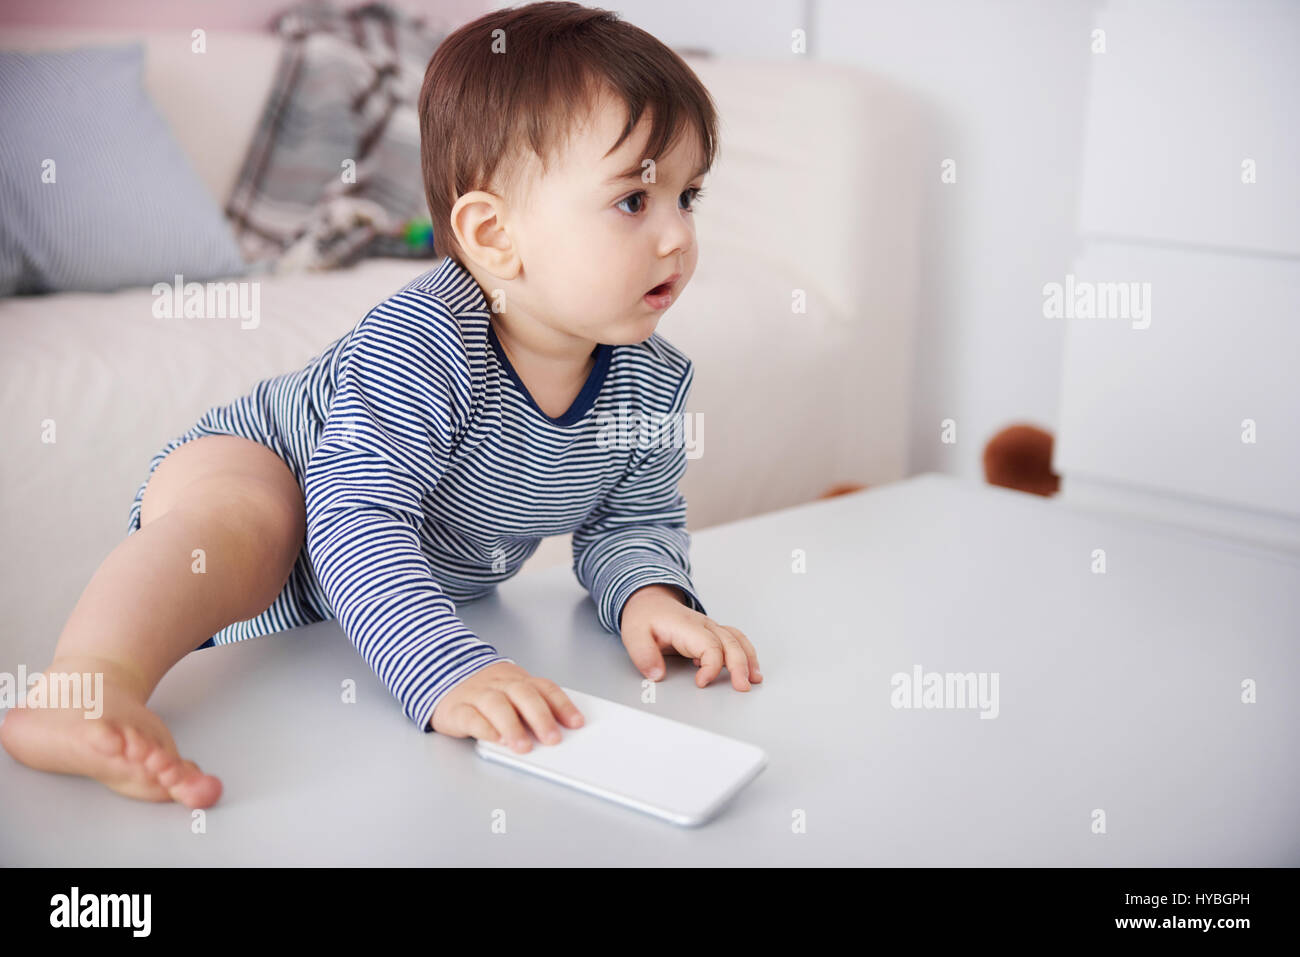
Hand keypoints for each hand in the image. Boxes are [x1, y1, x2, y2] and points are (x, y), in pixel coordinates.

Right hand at [429, 661, 583, 752]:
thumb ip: (530, 708)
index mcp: (519, 680)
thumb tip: (558, 733)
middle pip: (524, 695)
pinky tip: (495, 740)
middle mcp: (500, 684)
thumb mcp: (511, 693)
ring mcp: (477, 694)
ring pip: (497, 705)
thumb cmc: (486, 692)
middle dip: (540, 717)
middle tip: (553, 739)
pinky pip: (471, 716)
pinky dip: (484, 728)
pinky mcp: (456, 708)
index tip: (577, 723)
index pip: (545, 688)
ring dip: (512, 726)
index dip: (563, 705)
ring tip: (523, 747)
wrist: (440, 674)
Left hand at [619, 584, 762, 690]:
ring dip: (748, 659)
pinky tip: (749, 667)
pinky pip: (735, 640)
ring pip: (737, 640)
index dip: (711, 667)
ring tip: (754, 679)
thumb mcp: (633, 635)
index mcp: (687, 626)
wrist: (648, 601)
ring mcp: (710, 628)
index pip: (710, 646)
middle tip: (742, 687)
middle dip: (740, 666)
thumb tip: (657, 676)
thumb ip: (644, 655)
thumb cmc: (644, 617)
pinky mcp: (711, 633)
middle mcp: (703, 625)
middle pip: (730, 643)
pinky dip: (746, 653)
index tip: (701, 683)